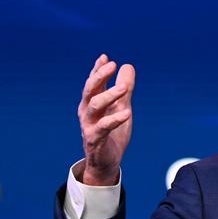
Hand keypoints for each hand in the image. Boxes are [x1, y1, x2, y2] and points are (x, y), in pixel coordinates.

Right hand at [78, 54, 135, 185]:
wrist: (106, 161)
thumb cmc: (112, 132)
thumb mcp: (121, 107)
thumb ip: (125, 89)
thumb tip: (128, 66)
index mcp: (92, 103)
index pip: (93, 83)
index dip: (98, 69)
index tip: (105, 57)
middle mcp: (87, 112)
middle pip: (90, 90)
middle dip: (100, 76)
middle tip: (112, 65)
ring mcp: (89, 125)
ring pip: (95, 106)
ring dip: (109, 94)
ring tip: (125, 88)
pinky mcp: (95, 139)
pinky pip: (103, 127)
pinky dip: (115, 119)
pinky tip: (127, 113)